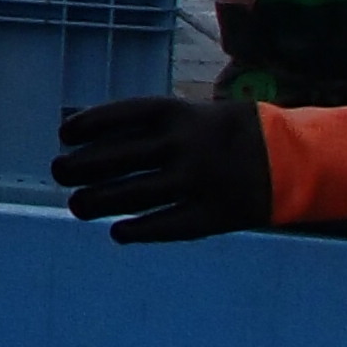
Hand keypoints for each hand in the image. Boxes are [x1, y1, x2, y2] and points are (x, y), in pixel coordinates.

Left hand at [52, 95, 270, 241]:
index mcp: (178, 114)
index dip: (87, 125)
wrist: (287, 158)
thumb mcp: (188, 116)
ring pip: (134, 195)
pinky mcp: (214, 214)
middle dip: (80, 168)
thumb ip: (144, 127)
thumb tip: (84, 140)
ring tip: (77, 206)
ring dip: (98, 202)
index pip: (120, 116)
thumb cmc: (219, 135)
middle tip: (59, 174)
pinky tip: (118, 232)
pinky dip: (138, 230)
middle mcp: (184, 145)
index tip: (63, 135)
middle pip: (117, 158)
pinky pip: (167, 225)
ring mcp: (199, 180)